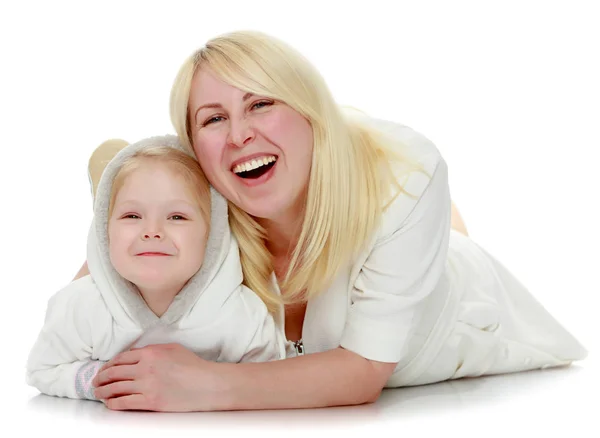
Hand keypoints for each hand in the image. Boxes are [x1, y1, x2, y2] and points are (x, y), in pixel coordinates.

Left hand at [92, 343, 229, 411]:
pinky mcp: (150, 402)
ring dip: (103, 391)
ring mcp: (147, 386)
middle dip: (101, 378)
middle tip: (95, 382)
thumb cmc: (193, 366)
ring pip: (115, 388)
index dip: (109, 364)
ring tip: (97, 393)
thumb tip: (135, 355)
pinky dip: (113, 403)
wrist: (207, 384)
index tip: (104, 369)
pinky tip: (109, 403)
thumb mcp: (172, 349)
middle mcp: (145, 368)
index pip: (121, 358)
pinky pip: (124, 403)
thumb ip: (152, 350)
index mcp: (150, 353)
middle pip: (114, 373)